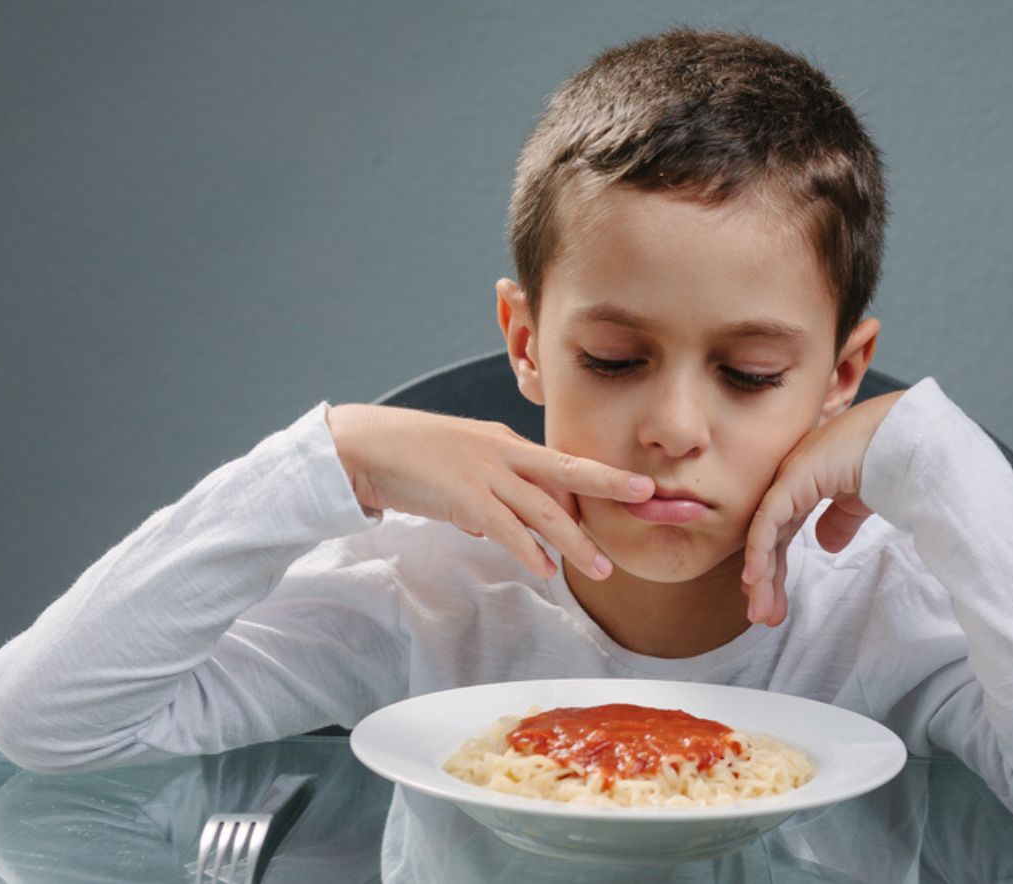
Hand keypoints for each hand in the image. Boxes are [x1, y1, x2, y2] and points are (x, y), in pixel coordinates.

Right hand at [326, 404, 653, 579]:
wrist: (362, 446)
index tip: (639, 491)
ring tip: (601, 567)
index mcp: (507, 443)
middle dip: (613, 484)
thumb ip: (484, 499)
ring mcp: (484, 472)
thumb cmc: (409, 458)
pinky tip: (544, 569)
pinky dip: (526, 549)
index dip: (601, 482)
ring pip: (543, 507)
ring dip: (574, 540)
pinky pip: (503, 526)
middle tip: (650, 498)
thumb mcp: (460, 472)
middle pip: (570, 470)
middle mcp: (503, 452)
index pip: (563, 466)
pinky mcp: (461, 494)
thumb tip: (495, 530)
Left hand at [741, 391, 904, 625]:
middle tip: (763, 616)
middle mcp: (789, 481)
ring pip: (764, 535)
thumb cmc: (886, 460)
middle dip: (766, 581)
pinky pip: (769, 521)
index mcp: (804, 485)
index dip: (775, 568)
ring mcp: (788, 478)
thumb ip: (839, 521)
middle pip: (769, 539)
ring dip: (762, 576)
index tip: (774, 602)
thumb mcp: (859, 501)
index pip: (780, 533)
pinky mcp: (793, 479)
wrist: (904, 438)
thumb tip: (825, 546)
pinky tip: (754, 579)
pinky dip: (759, 550)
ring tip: (760, 612)